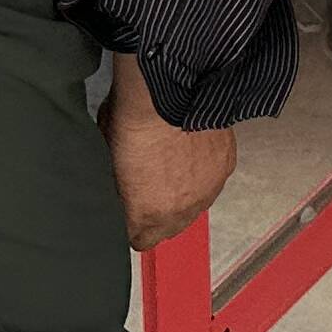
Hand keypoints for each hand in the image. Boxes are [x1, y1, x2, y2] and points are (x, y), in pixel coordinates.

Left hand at [102, 53, 238, 252]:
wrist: (170, 90)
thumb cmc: (132, 119)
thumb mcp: (106, 160)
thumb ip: (114, 187)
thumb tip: (113, 191)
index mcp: (147, 214)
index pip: (139, 241)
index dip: (131, 225)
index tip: (127, 211)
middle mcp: (181, 210)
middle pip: (168, 230)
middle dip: (156, 214)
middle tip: (147, 188)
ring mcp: (207, 189)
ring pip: (193, 209)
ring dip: (182, 195)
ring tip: (170, 169)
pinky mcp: (225, 166)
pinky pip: (212, 182)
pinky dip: (202, 173)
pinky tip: (189, 153)